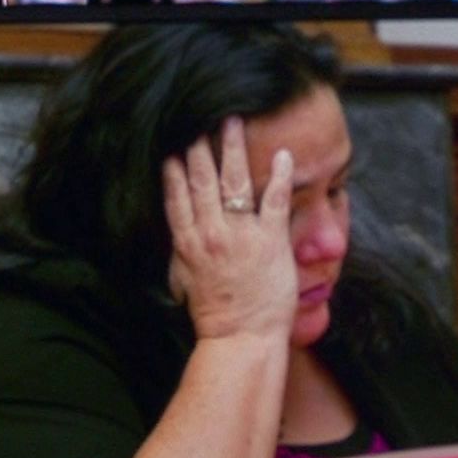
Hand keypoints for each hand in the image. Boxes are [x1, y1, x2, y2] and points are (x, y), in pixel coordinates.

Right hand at [162, 116, 296, 342]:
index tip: (174, 144)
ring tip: (232, 120)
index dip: (174, 169)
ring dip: (232, 148)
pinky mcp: (271, 240)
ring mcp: (241, 235)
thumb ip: (182, 257)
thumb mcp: (185, 283)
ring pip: (233, 181)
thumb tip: (177, 240)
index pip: (177, 197)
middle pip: (201, 180)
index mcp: (189, 244)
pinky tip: (283, 153)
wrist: (242, 339)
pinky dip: (280, 175)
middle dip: (199, 146)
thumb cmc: (215, 316)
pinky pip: (276, 200)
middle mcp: (211, 233)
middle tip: (200, 118)